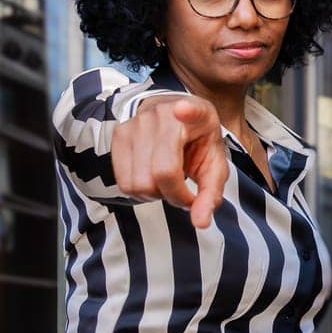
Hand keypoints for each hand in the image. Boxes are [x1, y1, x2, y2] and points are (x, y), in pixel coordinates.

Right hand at [110, 96, 230, 227]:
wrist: (173, 115)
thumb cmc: (198, 143)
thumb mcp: (214, 164)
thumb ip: (211, 194)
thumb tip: (201, 223)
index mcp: (196, 114)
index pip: (190, 112)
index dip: (188, 111)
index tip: (183, 109)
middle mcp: (162, 114)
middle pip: (162, 173)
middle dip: (174, 195)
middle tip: (183, 191)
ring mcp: (135, 123)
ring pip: (138, 182)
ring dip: (155, 194)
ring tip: (167, 182)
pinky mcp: (117, 135)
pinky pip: (122, 181)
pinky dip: (138, 190)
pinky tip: (151, 178)